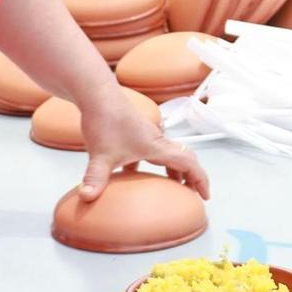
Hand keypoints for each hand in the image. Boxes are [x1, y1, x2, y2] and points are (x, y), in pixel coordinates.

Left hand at [75, 83, 208, 201]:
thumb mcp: (101, 155)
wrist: (97, 95)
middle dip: (190, 177)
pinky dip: (148, 165)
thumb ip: (96, 178)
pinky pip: (148, 153)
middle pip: (182, 159)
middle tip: (192, 193)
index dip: (200, 180)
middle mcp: (156, 141)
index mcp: (157, 147)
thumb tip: (87, 197)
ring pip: (166, 155)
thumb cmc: (106, 120)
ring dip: (172, 170)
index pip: (189, 164)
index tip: (205, 196)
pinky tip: (132, 175)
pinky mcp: (133, 133)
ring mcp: (145, 136)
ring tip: (170, 186)